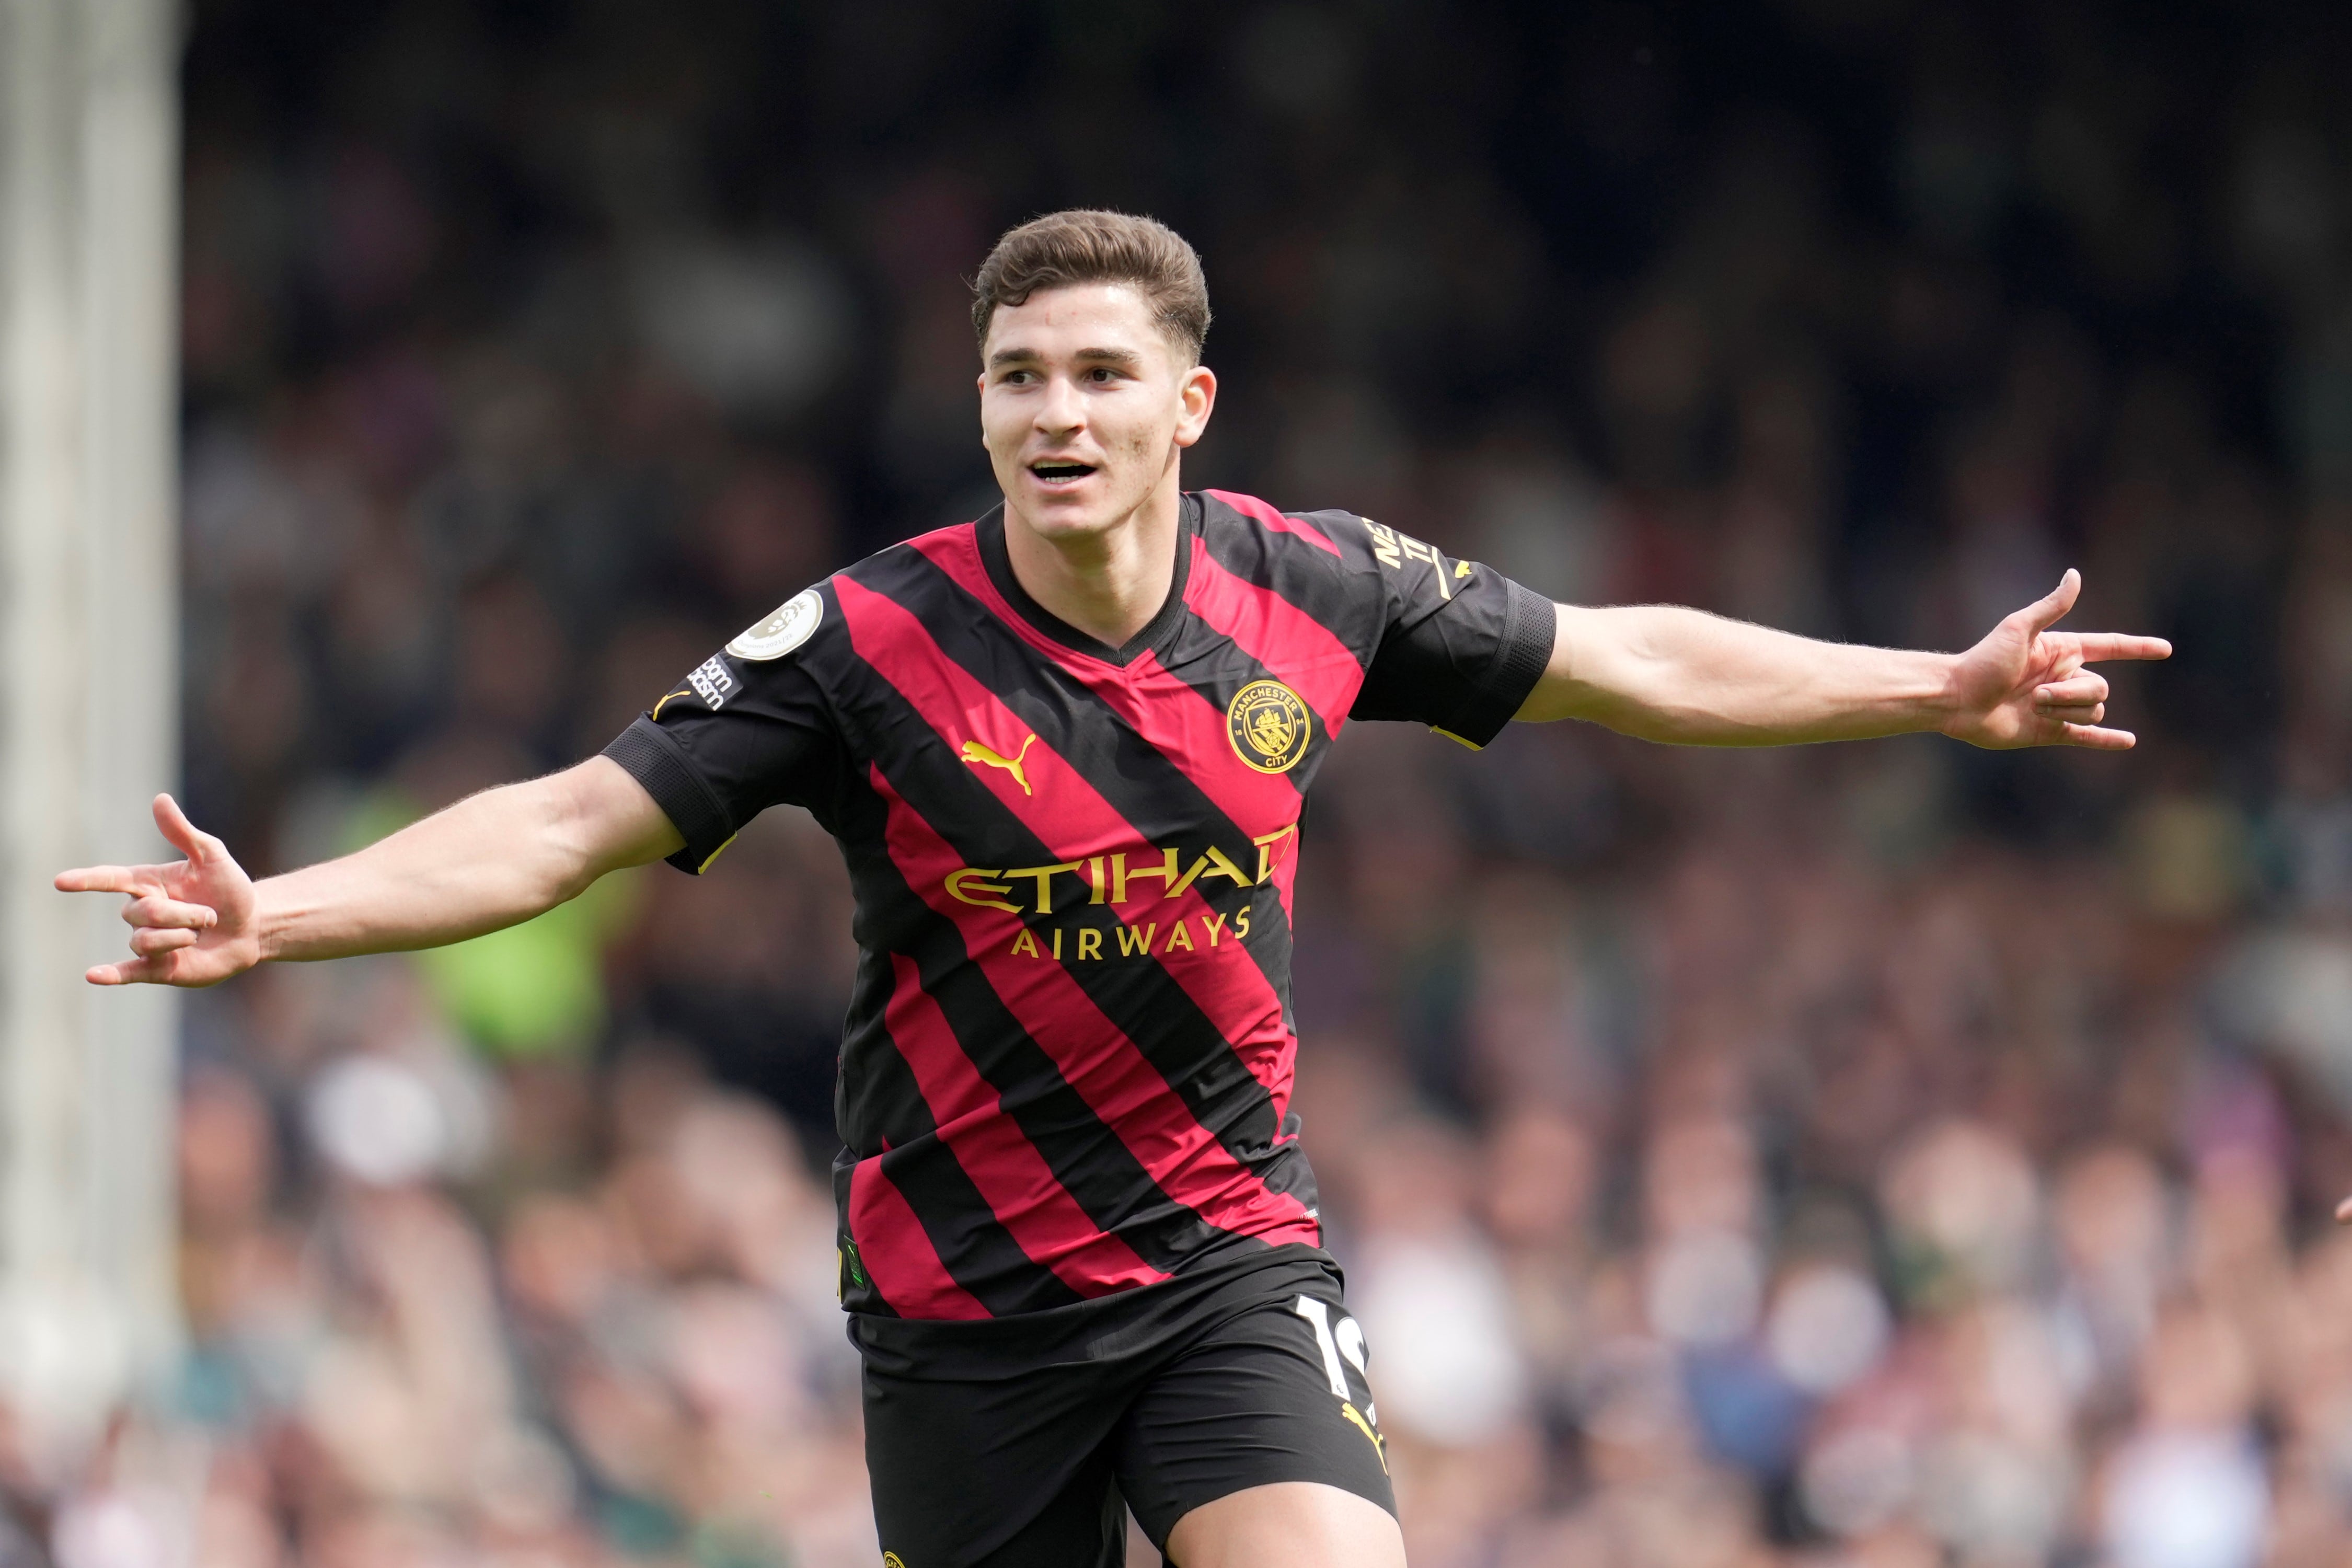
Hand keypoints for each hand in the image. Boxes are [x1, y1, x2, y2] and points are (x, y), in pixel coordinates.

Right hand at [55, 795, 261, 985]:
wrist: (254, 927)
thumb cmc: (230, 889)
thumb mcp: (212, 856)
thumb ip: (183, 832)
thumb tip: (159, 799)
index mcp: (148, 884)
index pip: (110, 879)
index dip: (87, 880)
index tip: (60, 882)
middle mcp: (142, 913)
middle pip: (143, 914)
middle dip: (181, 914)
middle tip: (209, 916)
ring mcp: (149, 942)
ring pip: (145, 940)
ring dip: (178, 936)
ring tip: (201, 933)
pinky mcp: (159, 968)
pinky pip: (129, 972)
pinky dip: (112, 974)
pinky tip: (93, 975)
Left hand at [1941, 570, 2171, 749]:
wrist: (1958, 699)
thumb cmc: (1983, 661)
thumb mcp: (2018, 629)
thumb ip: (2051, 606)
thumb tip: (2075, 575)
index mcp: (2061, 651)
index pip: (2109, 646)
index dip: (2137, 647)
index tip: (2165, 648)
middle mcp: (2063, 678)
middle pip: (2100, 688)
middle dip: (2073, 693)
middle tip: (2037, 694)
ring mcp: (2058, 706)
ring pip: (2093, 711)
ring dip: (2066, 710)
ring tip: (2032, 706)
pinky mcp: (2049, 731)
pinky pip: (2087, 737)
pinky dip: (2107, 741)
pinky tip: (2129, 742)